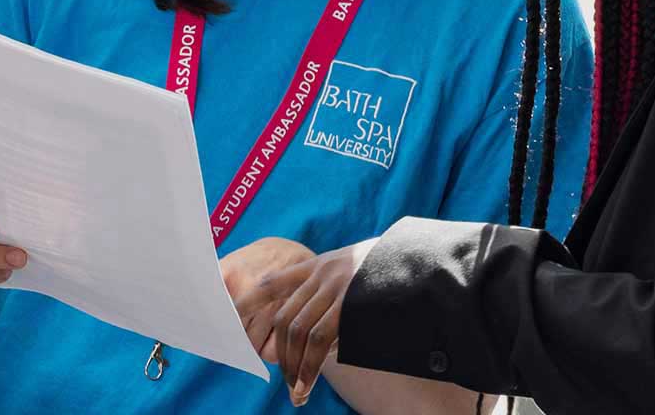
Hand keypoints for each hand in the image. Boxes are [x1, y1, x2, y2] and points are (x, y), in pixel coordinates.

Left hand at [235, 238, 377, 406]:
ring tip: (297, 391)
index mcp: (320, 264)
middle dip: (280, 353)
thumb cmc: (391, 274)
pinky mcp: (347, 304)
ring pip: (297, 332)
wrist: (422, 262)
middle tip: (286, 379)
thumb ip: (331, 290)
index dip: (249, 300)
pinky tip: (306, 386)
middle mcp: (322, 274)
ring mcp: (334, 288)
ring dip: (293, 367)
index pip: (273, 282)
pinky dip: (308, 368)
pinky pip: (318, 341)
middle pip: (283, 317)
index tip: (232, 318)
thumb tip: (314, 332)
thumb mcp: (357, 270)